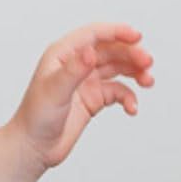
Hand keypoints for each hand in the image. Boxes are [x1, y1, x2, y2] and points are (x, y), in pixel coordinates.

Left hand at [8, 24, 152, 174]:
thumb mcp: (54, 91)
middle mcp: (77, 64)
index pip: (94, 34)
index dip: (117, 32)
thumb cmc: (35, 118)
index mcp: (63, 54)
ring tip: (148, 80)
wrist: (32, 149)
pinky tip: (132, 107)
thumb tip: (91, 52)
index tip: (136, 36)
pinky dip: (128, 97)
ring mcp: (86, 81)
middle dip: (131, 54)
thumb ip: (74, 70)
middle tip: (147, 62)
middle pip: (111, 50)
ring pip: (118, 68)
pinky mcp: (94, 98)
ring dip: (135, 72)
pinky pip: (118, 91)